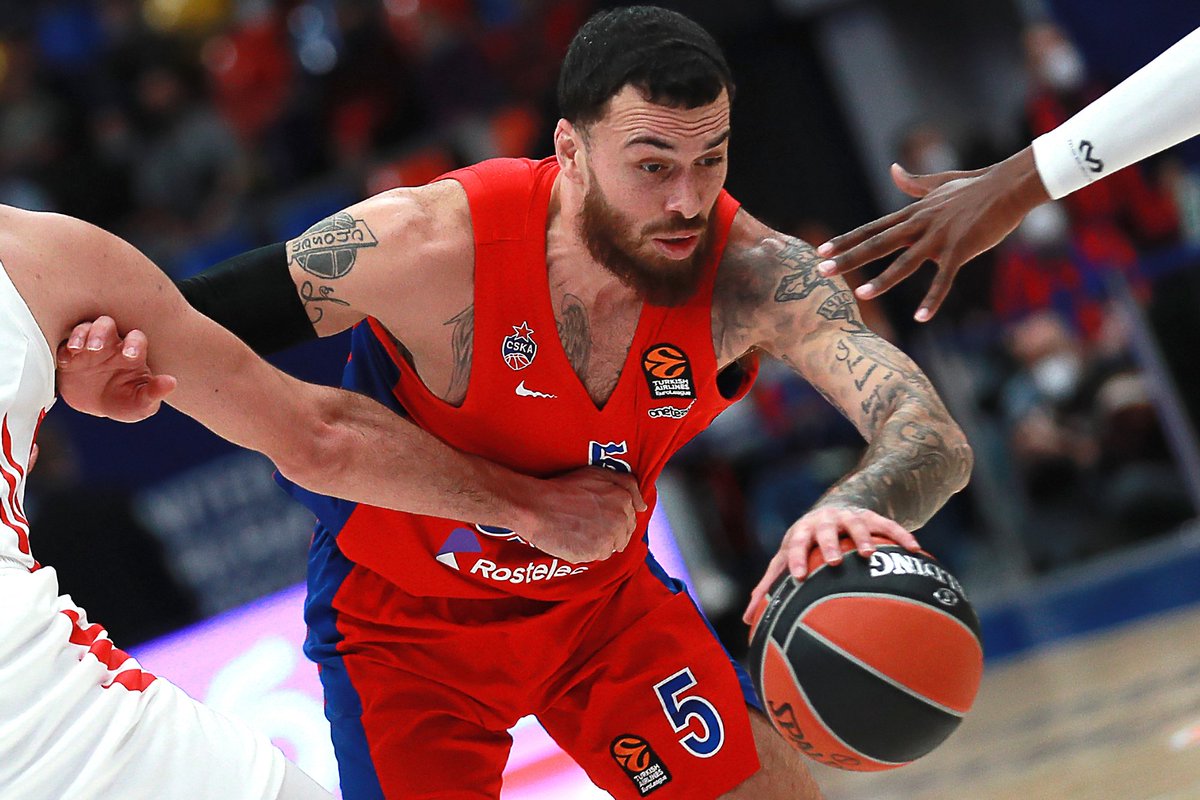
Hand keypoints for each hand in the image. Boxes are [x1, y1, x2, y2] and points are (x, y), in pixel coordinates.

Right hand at [56, 316, 176, 422]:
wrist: (97, 408)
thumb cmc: (124, 402)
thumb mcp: (141, 403)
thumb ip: (154, 392)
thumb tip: (171, 382)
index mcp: (131, 353)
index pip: (136, 339)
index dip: (134, 343)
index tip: (129, 356)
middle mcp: (110, 345)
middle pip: (107, 325)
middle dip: (102, 332)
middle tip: (96, 348)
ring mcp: (87, 347)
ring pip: (84, 329)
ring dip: (80, 336)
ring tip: (77, 349)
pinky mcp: (67, 355)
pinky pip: (62, 344)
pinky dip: (62, 349)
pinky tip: (64, 359)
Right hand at [521, 467, 647, 562]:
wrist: (539, 506)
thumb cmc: (565, 488)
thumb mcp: (599, 473)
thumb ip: (627, 485)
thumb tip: (643, 505)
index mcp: (623, 501)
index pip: (630, 517)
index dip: (615, 517)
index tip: (600, 516)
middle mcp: (620, 520)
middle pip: (623, 534)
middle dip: (610, 531)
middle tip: (588, 523)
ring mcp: (608, 539)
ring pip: (611, 547)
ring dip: (600, 542)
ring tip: (580, 530)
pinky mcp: (594, 554)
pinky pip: (597, 557)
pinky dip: (588, 551)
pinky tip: (574, 539)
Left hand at [742, 506, 918, 623]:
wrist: (834, 508)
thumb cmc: (804, 544)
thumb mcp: (786, 557)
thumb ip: (769, 585)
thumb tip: (746, 619)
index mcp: (801, 532)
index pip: (795, 544)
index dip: (796, 559)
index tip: (798, 577)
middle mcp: (824, 521)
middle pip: (824, 530)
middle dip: (828, 545)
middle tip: (833, 562)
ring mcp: (849, 517)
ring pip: (856, 524)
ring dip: (863, 538)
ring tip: (870, 555)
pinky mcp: (872, 516)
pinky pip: (888, 524)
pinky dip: (900, 535)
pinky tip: (915, 550)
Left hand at [815, 147, 1050, 320]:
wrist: (1010, 184)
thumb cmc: (977, 186)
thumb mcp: (940, 184)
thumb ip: (914, 184)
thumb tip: (893, 170)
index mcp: (913, 213)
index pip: (872, 229)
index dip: (846, 241)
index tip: (821, 251)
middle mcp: (920, 224)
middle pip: (877, 243)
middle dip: (848, 258)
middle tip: (820, 271)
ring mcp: (939, 236)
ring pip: (905, 262)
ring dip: (882, 280)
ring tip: (860, 294)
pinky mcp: (961, 248)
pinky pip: (944, 278)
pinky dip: (933, 298)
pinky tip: (922, 318)